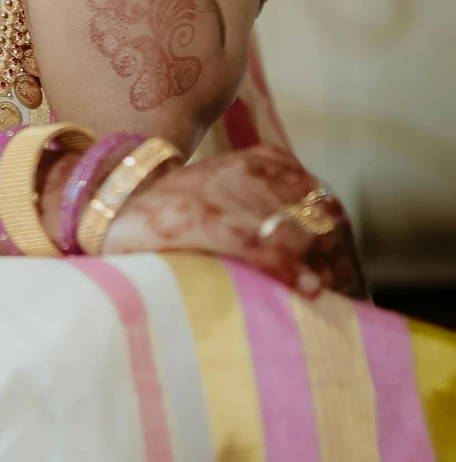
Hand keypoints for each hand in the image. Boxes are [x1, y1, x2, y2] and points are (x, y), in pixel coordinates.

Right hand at [101, 144, 365, 298]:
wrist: (112, 205)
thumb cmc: (178, 208)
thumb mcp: (229, 188)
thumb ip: (269, 202)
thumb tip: (320, 247)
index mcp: (259, 160)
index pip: (321, 197)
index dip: (340, 238)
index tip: (349, 274)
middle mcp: (244, 171)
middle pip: (315, 216)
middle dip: (337, 258)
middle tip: (346, 296)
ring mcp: (222, 194)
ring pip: (294, 232)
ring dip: (321, 270)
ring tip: (332, 301)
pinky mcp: (201, 220)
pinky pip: (259, 245)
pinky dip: (289, 269)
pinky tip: (309, 289)